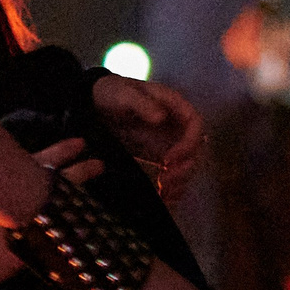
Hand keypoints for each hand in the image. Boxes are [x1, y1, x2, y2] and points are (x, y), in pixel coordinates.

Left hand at [91, 76, 204, 193]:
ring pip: (187, 165)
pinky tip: (161, 197)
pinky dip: (171, 187)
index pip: (195, 125)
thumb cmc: (112, 92)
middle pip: (195, 150)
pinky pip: (173, 173)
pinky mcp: (159, 156)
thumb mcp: (124, 94)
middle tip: (164, 181)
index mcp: (174, 105)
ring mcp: (169, 142)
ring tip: (162, 190)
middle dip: (184, 168)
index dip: (188, 144)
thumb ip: (142, 104)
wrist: (94, 103)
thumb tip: (161, 118)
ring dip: (179, 180)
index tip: (169, 159)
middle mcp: (176, 125)